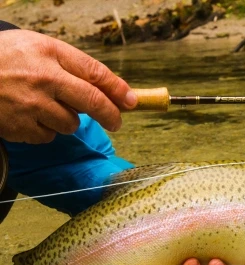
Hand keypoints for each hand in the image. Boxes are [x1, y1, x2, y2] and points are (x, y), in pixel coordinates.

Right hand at [0, 29, 136, 143]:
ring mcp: (30, 105)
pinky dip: (45, 130)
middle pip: (92, 102)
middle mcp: (43, 78)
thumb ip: (73, 66)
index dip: (118, 89)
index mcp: (49, 53)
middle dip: (110, 115)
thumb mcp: (39, 48)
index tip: (132, 101)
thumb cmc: (7, 59)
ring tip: (46, 106)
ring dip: (67, 119)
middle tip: (116, 122)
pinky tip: (29, 116)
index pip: (94, 72)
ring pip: (70, 123)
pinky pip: (48, 136)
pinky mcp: (19, 127)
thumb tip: (111, 90)